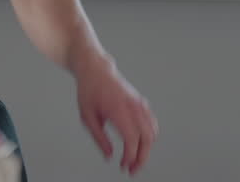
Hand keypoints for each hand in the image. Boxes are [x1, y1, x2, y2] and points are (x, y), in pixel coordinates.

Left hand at [74, 53, 157, 175]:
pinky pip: (152, 123)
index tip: (124, 166)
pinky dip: (149, 137)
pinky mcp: (142, 102)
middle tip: (132, 169)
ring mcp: (140, 103)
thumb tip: (109, 155)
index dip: (130, 156)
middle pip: (147, 138)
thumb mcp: (87, 117)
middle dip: (142, 158)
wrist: (96, 69)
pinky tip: (141, 144)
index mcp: (119, 109)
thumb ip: (99, 138)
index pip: (132, 139)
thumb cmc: (90, 90)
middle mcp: (133, 106)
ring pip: (152, 132)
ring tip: (136, 159)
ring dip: (147, 149)